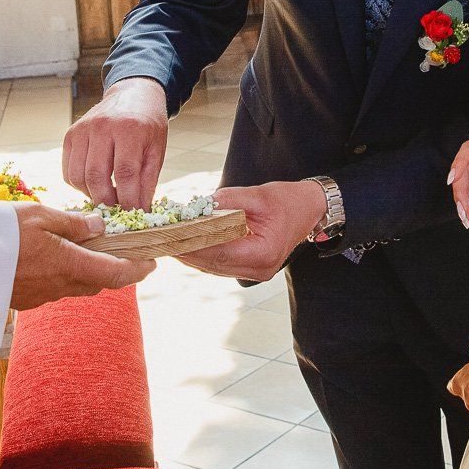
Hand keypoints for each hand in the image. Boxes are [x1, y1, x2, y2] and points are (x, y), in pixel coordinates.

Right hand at [9, 202, 154, 309]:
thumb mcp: (40, 216)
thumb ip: (73, 223)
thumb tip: (101, 226)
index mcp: (69, 264)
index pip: (116, 275)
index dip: (138, 271)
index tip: (152, 264)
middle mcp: (60, 286)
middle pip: (98, 283)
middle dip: (114, 270)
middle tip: (120, 252)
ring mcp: (42, 296)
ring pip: (77, 287)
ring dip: (87, 272)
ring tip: (86, 251)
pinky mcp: (26, 300)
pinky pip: (55, 289)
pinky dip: (64, 275)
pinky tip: (53, 258)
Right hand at [63, 78, 168, 208]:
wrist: (133, 95)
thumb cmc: (147, 125)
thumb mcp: (156, 150)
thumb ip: (147, 181)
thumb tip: (140, 211)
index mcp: (129, 129)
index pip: (125, 173)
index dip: (128, 199)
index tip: (133, 214)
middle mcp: (103, 126)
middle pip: (96, 176)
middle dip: (107, 201)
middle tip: (117, 211)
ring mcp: (83, 129)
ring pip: (78, 176)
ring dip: (91, 195)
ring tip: (107, 198)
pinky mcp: (70, 134)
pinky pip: (68, 170)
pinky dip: (79, 185)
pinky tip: (94, 185)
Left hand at [178, 181, 324, 282]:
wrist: (309, 210)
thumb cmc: (287, 201)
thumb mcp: (257, 195)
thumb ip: (226, 202)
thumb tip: (197, 208)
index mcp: (262, 254)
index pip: (217, 252)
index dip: (190, 244)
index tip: (169, 236)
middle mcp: (259, 270)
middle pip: (212, 263)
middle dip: (185, 250)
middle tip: (160, 239)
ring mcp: (255, 273)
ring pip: (213, 266)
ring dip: (191, 254)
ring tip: (167, 241)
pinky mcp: (250, 269)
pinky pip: (220, 264)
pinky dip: (203, 254)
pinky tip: (187, 243)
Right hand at [447, 129, 468, 227]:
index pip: (468, 151)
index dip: (458, 165)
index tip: (452, 181)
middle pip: (462, 167)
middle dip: (460, 190)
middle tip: (463, 211)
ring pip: (462, 177)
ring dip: (461, 197)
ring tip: (465, 216)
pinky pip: (467, 183)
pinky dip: (466, 197)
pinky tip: (467, 211)